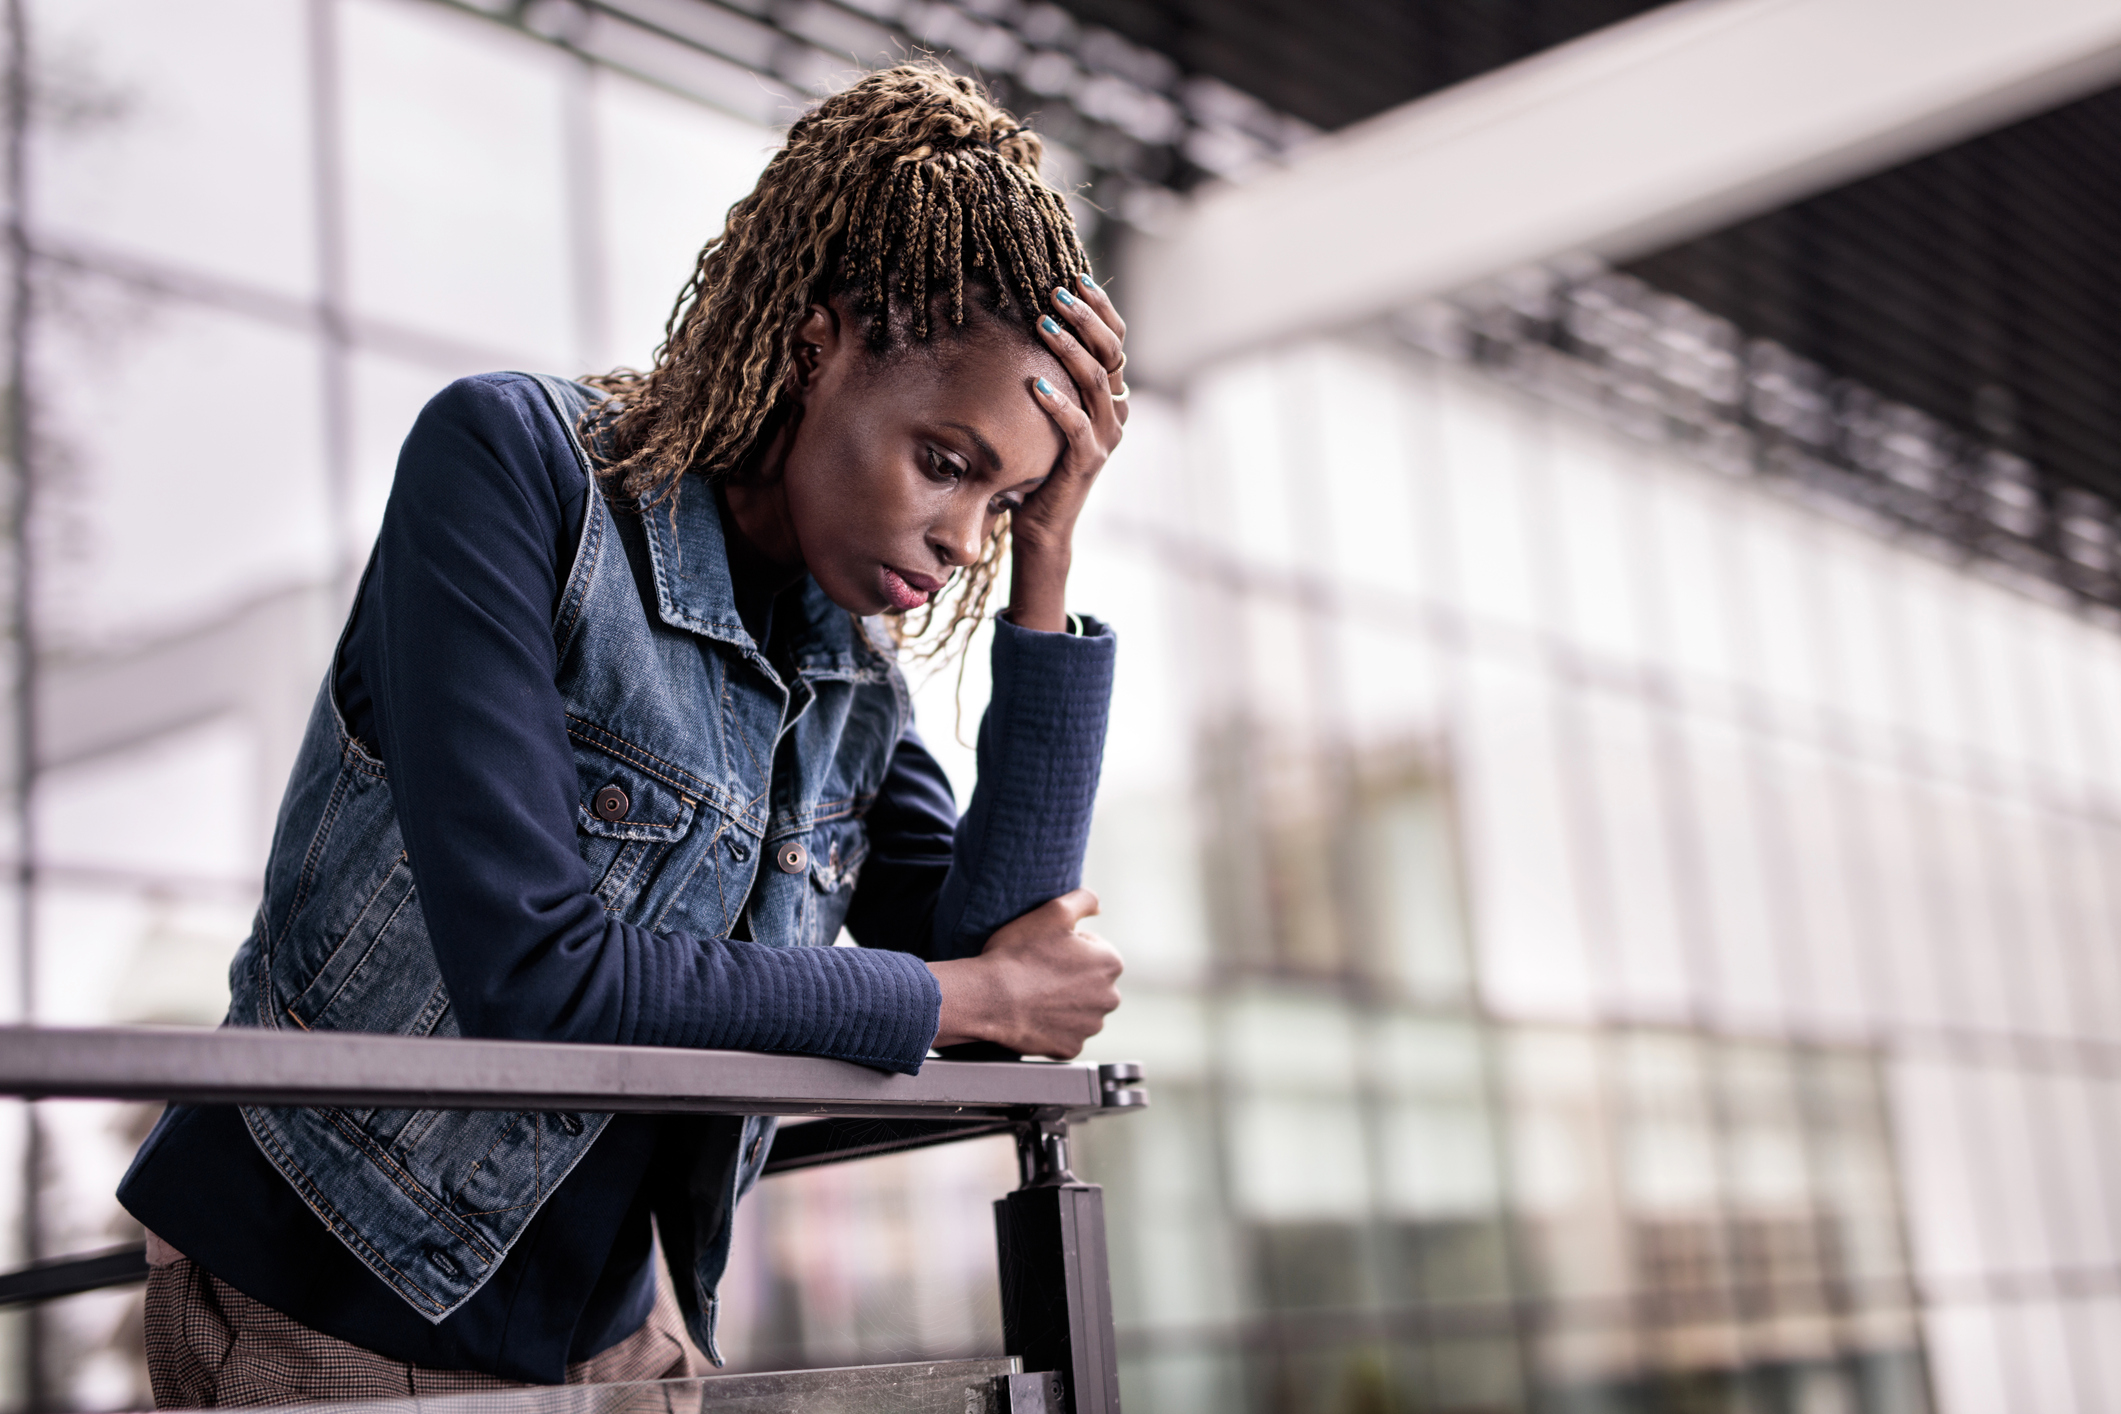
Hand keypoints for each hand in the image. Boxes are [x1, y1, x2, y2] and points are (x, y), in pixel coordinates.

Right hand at [928, 889, 1122, 1058]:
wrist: (989, 997)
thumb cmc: (1020, 954)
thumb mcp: (1053, 911)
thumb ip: (1084, 900)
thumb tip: (1098, 906)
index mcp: (1110, 963)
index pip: (1093, 948)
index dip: (1067, 945)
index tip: (1046, 949)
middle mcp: (1109, 998)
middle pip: (1091, 981)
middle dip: (1071, 976)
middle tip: (1039, 971)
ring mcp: (1090, 1027)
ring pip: (1079, 1009)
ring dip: (1063, 1002)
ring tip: (1034, 992)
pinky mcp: (1071, 1048)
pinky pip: (1065, 1034)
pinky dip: (1052, 1026)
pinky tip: (1033, 1014)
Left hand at [1010, 274, 1127, 630]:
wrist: (1042, 521)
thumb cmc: (1037, 460)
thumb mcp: (1047, 409)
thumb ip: (1049, 373)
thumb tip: (1023, 319)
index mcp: (1111, 394)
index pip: (1116, 339)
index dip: (1100, 307)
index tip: (1075, 277)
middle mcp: (1116, 411)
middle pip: (1111, 351)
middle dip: (1085, 316)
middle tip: (1055, 291)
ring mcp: (1106, 437)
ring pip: (1096, 380)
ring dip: (1069, 348)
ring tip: (1042, 323)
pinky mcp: (1088, 461)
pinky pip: (1077, 426)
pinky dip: (1057, 403)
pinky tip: (1033, 384)